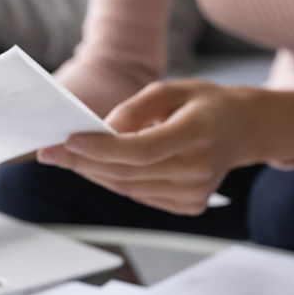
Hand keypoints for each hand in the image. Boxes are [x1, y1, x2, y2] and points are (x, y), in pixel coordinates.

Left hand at [37, 80, 247, 215]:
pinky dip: (116, 181)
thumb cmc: (204, 104)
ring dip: (95, 174)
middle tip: (50, 152)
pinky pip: (141, 195)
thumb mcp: (173, 89)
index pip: (140, 150)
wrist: (243, 130)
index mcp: (198, 133)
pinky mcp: (190, 205)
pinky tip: (100, 167)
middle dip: (83, 162)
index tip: (67, 141)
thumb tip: (103, 130)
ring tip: (68, 158)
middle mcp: (199, 168)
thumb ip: (136, 107)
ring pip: (129, 188)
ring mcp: (196, 192)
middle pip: (128, 173)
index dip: (100, 149)